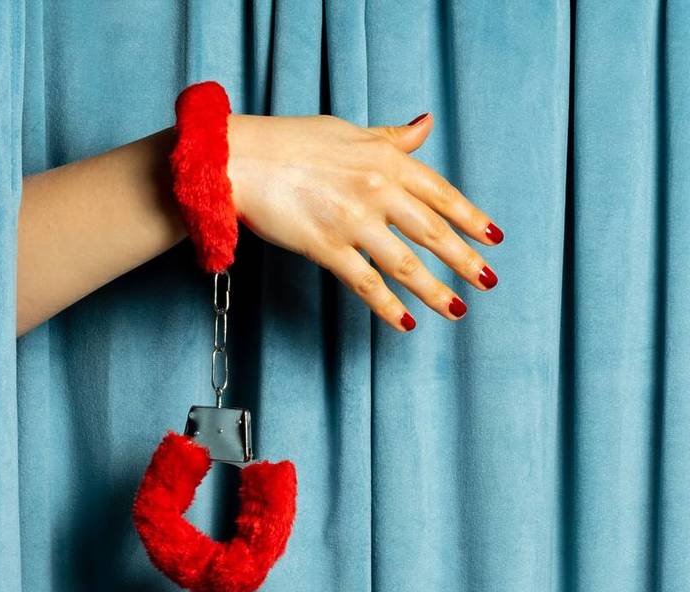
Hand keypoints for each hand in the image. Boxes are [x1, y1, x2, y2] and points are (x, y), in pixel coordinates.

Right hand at [226, 112, 502, 331]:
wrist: (241, 159)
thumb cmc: (289, 142)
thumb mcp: (348, 132)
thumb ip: (391, 137)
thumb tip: (424, 125)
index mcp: (386, 158)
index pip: (441, 193)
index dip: (470, 218)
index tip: (493, 237)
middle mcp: (377, 189)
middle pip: (433, 232)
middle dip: (465, 260)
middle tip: (488, 281)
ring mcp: (353, 220)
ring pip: (406, 263)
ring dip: (436, 290)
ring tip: (458, 309)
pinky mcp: (325, 247)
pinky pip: (365, 283)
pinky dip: (388, 306)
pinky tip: (405, 323)